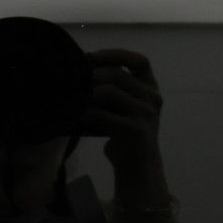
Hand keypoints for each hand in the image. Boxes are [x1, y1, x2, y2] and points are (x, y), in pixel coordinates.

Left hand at [76, 49, 166, 181]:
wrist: (139, 168)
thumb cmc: (126, 135)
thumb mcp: (124, 108)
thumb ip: (113, 90)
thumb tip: (81, 73)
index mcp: (151, 88)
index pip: (140, 61)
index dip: (116, 54)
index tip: (92, 56)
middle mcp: (152, 98)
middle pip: (118, 75)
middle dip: (92, 75)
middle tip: (72, 79)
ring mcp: (146, 114)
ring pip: (110, 92)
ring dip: (86, 92)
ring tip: (70, 94)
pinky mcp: (136, 130)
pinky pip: (104, 116)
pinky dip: (87, 112)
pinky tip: (75, 113)